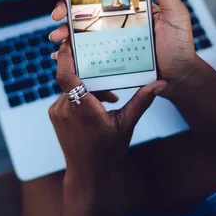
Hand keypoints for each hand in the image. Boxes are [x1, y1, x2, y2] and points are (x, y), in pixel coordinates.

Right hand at [45, 0, 197, 96]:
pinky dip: (70, 52)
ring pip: (80, 30)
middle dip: (63, 8)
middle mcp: (116, 17)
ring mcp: (111, 37)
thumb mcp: (175, 12)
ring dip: (63, 31)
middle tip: (55, 13)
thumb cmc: (180, 43)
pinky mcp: (110, 55)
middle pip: (83, 8)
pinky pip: (86, 51)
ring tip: (56, 37)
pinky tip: (59, 54)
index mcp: (128, 3)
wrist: (179, 76)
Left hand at [49, 41, 166, 186]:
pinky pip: (67, 95)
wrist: (87, 173)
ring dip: (88, 85)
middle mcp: (66, 108)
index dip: (65, 57)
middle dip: (90, 71)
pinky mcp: (55, 113)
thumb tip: (160, 83)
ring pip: (71, 86)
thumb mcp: (127, 125)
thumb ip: (141, 101)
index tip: (70, 41)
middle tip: (104, 62)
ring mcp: (57, 111)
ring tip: (109, 96)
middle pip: (74, 77)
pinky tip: (99, 102)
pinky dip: (81, 94)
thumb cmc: (108, 151)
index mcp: (83, 109)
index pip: (65, 76)